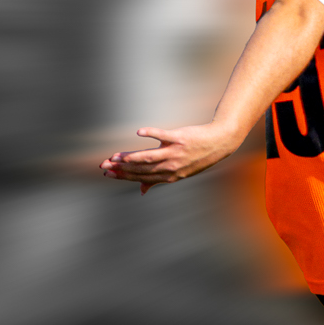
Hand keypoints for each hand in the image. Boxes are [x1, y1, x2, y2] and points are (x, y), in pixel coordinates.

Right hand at [100, 123, 240, 192]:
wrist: (219, 143)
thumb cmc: (196, 158)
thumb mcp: (179, 173)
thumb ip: (158, 180)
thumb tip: (142, 191)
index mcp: (168, 176)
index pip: (141, 177)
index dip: (123, 176)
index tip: (107, 173)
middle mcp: (171, 166)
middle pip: (142, 168)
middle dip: (121, 168)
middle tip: (104, 165)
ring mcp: (175, 152)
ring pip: (149, 157)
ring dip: (132, 157)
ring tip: (116, 156)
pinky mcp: (180, 138)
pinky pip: (163, 136)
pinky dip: (151, 134)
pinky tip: (139, 133)